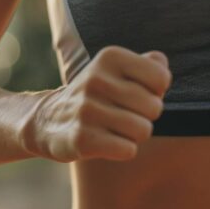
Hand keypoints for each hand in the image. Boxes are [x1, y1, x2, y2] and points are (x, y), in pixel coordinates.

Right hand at [24, 46, 171, 161]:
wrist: (48, 120)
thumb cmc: (96, 96)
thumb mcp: (116, 71)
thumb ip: (148, 64)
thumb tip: (161, 62)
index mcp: (110, 57)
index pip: (161, 78)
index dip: (154, 92)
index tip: (135, 94)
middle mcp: (96, 79)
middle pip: (154, 107)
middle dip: (145, 116)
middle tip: (123, 115)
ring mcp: (87, 109)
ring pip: (143, 130)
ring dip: (134, 135)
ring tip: (114, 129)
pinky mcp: (82, 138)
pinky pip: (128, 150)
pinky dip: (123, 150)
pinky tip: (107, 142)